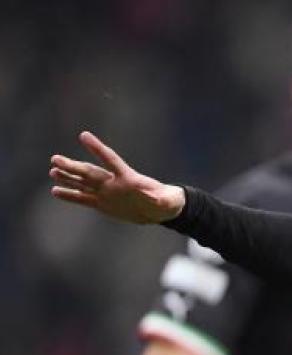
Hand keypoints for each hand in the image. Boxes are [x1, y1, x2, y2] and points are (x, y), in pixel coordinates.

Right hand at [50, 131, 185, 222]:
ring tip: (53, 170)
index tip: (84, 135)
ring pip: (83, 183)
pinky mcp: (102, 204)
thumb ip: (161, 198)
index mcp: (128, 178)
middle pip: (90, 172)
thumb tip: (156, 197)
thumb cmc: (166, 202)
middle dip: (73, 166)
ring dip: (68, 177)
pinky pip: (83, 199)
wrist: (159, 211)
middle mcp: (113, 182)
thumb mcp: (166, 201)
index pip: (110, 159)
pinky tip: (55, 190)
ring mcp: (106, 193)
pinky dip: (70, 195)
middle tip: (55, 158)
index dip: (97, 148)